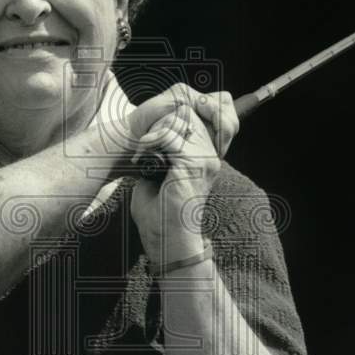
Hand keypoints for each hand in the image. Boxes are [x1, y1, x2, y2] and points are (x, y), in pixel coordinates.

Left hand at [127, 84, 239, 263]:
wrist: (168, 241)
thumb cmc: (160, 213)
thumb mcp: (161, 174)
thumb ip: (163, 150)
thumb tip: (154, 128)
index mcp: (205, 157)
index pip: (202, 115)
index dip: (178, 114)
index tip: (154, 133)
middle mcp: (210, 156)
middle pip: (189, 112)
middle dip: (163, 120)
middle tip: (147, 144)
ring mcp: (205, 159)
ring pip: (180, 119)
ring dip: (156, 131)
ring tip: (145, 151)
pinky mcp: (194, 165)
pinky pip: (171, 135)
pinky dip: (152, 142)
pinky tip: (144, 157)